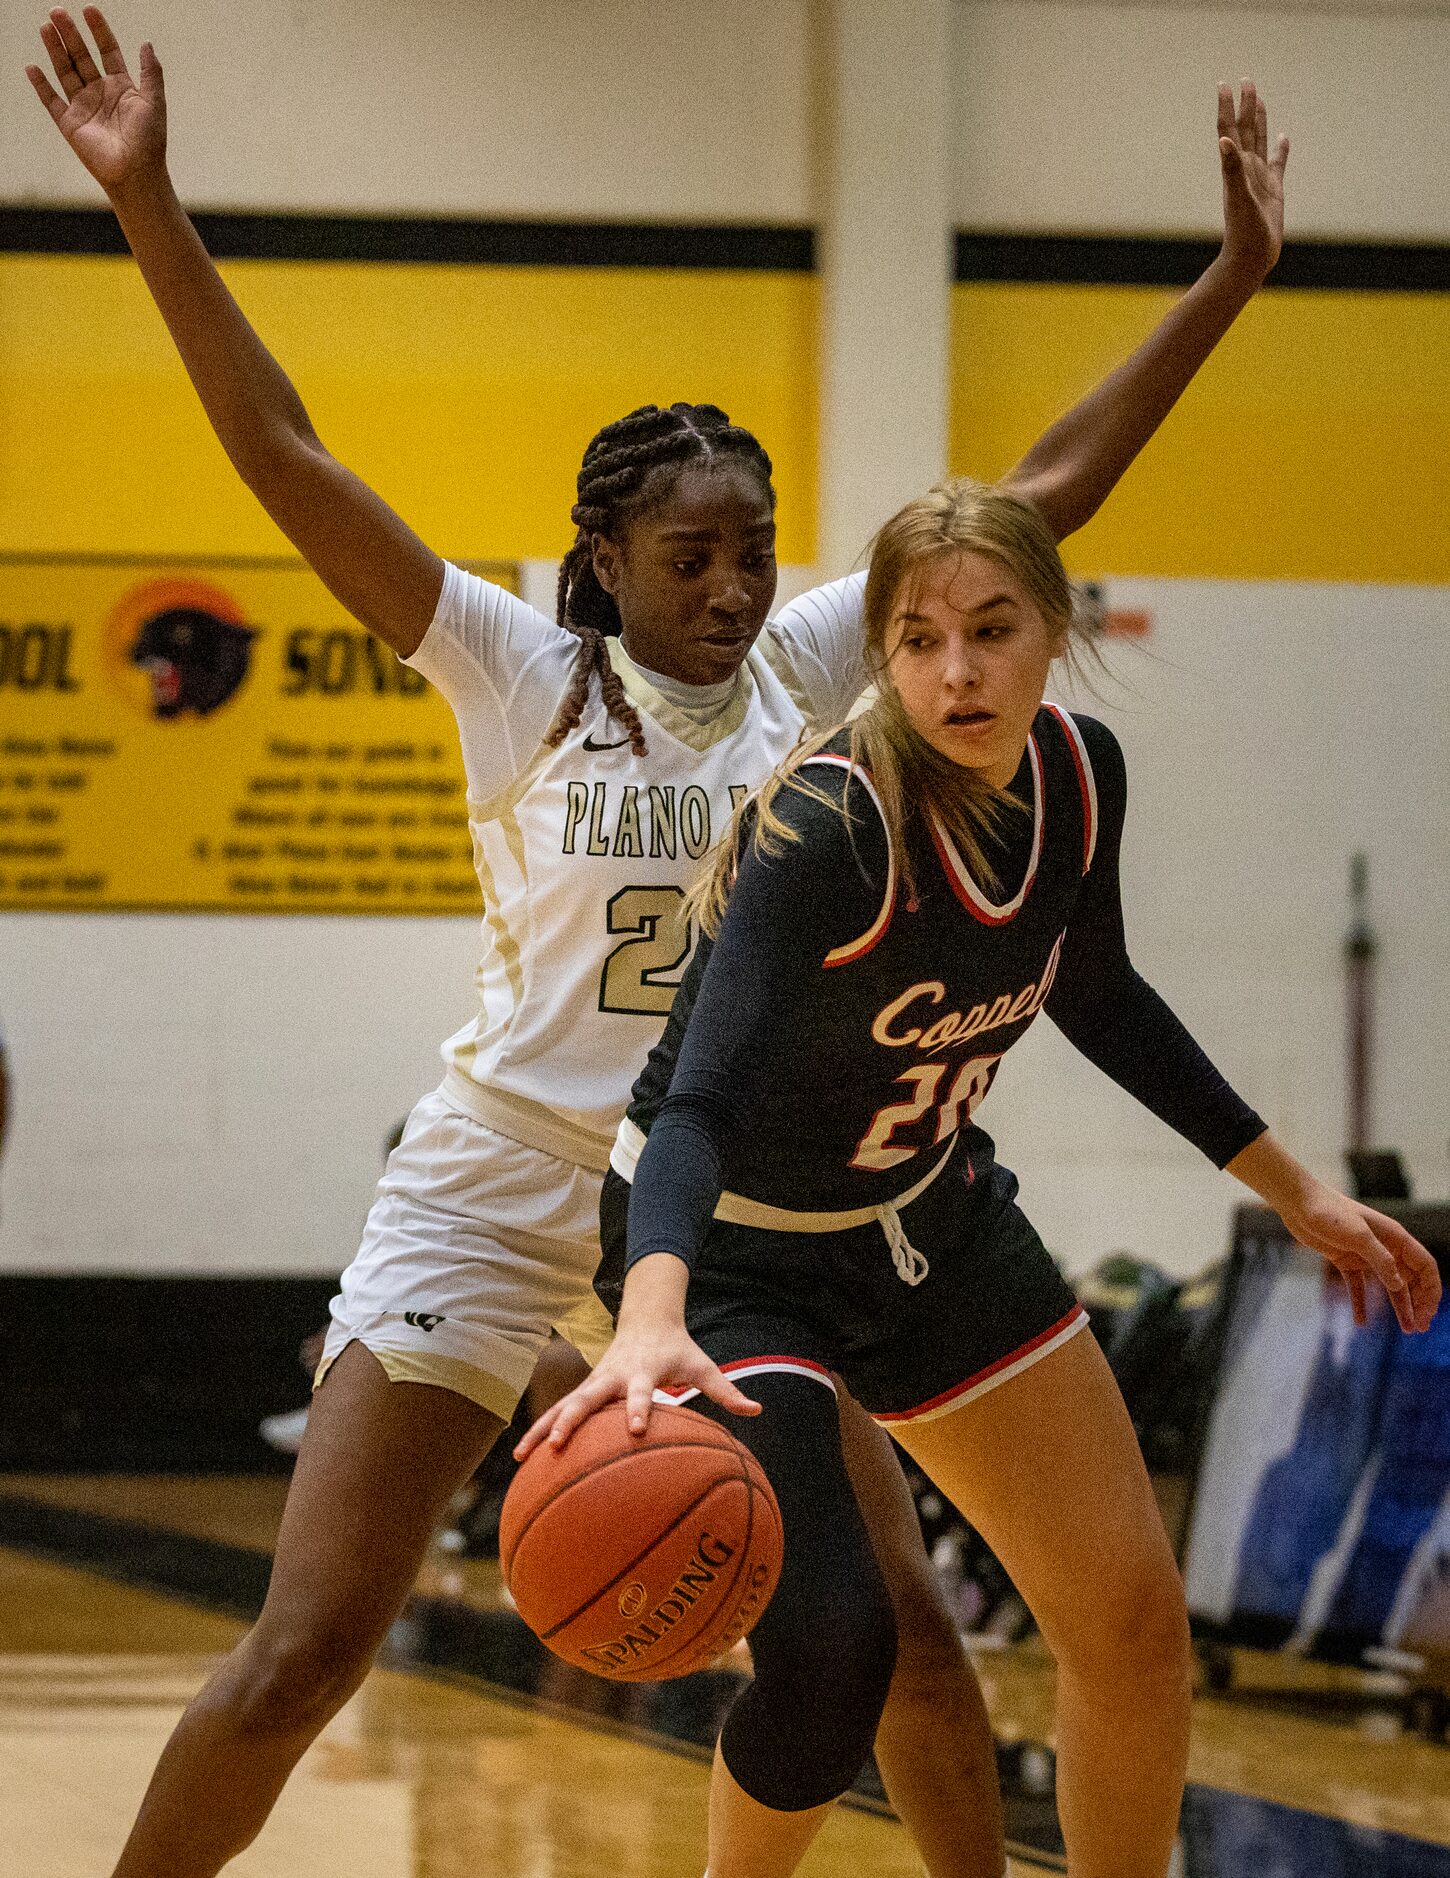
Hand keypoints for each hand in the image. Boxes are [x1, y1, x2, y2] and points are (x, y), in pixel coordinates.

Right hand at [26, 7, 165, 194]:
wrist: (136, 173)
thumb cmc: (149, 142)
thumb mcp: (154, 102)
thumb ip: (150, 72)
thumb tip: (147, 43)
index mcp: (121, 87)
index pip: (107, 51)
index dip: (99, 31)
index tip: (89, 10)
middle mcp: (100, 93)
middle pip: (81, 57)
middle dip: (70, 34)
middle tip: (58, 12)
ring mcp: (83, 107)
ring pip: (65, 71)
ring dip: (55, 49)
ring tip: (46, 26)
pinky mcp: (70, 123)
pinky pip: (51, 100)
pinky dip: (41, 85)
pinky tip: (33, 67)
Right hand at [514, 1320, 760, 1458]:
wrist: (647, 1319)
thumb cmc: (678, 1348)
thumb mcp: (701, 1365)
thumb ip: (726, 1390)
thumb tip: (756, 1411)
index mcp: (642, 1371)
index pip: (640, 1392)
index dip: (638, 1408)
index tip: (635, 1429)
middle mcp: (612, 1376)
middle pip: (587, 1399)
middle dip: (571, 1421)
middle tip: (557, 1445)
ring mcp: (594, 1383)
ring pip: (563, 1406)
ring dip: (543, 1428)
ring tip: (521, 1457)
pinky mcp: (584, 1391)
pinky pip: (559, 1412)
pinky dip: (540, 1430)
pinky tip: (523, 1458)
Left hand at [1217, 79, 1288, 282]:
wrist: (1251, 258)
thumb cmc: (1244, 231)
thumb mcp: (1239, 197)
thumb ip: (1232, 168)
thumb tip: (1223, 141)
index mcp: (1235, 168)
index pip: (1228, 131)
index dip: (1226, 108)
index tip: (1224, 84)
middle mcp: (1245, 170)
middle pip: (1244, 130)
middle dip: (1245, 105)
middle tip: (1246, 80)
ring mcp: (1259, 179)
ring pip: (1259, 142)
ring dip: (1258, 121)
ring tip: (1258, 100)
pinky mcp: (1273, 190)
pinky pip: (1278, 163)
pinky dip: (1280, 149)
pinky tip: (1283, 138)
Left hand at [1277, 1184, 1439, 1333]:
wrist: (1298, 1203)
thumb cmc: (1329, 1212)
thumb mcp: (1358, 1236)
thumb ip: (1380, 1259)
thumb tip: (1399, 1284)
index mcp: (1394, 1237)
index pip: (1424, 1265)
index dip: (1430, 1290)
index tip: (1429, 1313)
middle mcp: (1384, 1247)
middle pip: (1411, 1278)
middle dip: (1418, 1302)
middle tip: (1419, 1328)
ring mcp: (1365, 1255)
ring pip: (1389, 1285)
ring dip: (1400, 1305)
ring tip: (1407, 1329)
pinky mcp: (1345, 1260)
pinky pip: (1358, 1286)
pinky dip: (1360, 1303)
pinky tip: (1360, 1322)